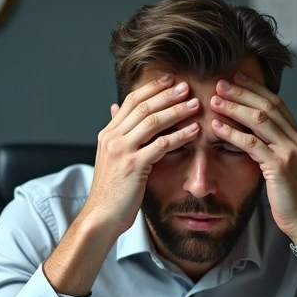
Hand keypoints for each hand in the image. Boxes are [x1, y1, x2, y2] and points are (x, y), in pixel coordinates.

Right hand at [81, 74, 201, 238]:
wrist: (101, 216)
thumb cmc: (110, 192)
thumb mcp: (110, 158)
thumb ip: (117, 134)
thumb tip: (115, 109)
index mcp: (108, 134)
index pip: (130, 101)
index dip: (151, 88)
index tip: (170, 80)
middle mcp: (113, 138)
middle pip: (143, 106)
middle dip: (167, 94)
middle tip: (187, 86)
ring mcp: (122, 151)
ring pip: (153, 121)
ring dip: (177, 110)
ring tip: (195, 104)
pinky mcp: (134, 166)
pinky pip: (161, 145)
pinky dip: (180, 135)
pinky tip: (195, 131)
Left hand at [208, 72, 296, 243]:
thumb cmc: (290, 196)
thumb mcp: (283, 165)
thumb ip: (271, 147)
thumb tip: (250, 133)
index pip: (276, 103)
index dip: (255, 89)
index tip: (236, 77)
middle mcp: (296, 139)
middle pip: (267, 106)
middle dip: (242, 92)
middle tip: (220, 83)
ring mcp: (290, 151)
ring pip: (259, 120)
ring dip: (234, 107)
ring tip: (214, 100)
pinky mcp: (279, 166)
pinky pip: (252, 144)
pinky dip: (232, 133)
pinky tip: (217, 127)